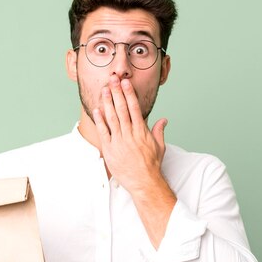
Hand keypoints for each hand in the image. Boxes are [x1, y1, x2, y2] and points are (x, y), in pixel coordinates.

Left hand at [92, 76, 175, 248]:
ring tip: (104, 90)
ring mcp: (119, 141)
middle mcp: (130, 134)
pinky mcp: (110, 149)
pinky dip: (100, 120)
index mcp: (142, 131)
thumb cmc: (151, 165)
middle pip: (122, 108)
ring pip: (112, 117)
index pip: (135, 108)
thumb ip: (159, 131)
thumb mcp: (159, 146)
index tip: (126, 83)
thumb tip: (163, 120)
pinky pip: (104, 132)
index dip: (129, 94)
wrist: (144, 181)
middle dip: (117, 92)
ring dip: (107, 102)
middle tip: (112, 79)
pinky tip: (97, 110)